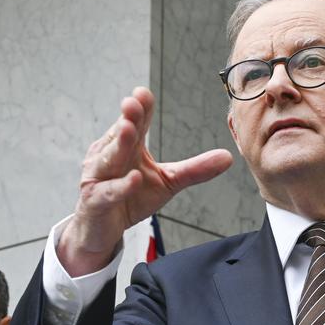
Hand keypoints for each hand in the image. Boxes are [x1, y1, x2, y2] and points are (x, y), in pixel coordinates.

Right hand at [58, 86, 232, 275]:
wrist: (104, 229)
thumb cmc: (132, 198)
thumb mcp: (168, 182)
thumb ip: (194, 169)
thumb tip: (228, 156)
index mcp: (127, 146)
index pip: (134, 122)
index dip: (139, 108)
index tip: (143, 94)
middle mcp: (109, 156)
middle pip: (119, 134)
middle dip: (127, 118)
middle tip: (133, 103)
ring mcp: (99, 178)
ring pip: (109, 158)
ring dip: (118, 144)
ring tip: (129, 130)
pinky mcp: (95, 201)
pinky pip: (109, 192)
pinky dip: (121, 185)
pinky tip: (134, 178)